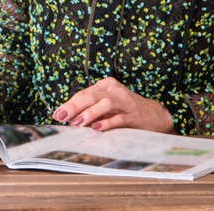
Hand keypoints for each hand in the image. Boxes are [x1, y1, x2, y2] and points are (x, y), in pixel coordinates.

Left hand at [52, 77, 174, 133]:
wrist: (156, 116)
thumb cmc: (126, 111)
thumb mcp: (107, 106)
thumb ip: (91, 109)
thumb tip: (68, 118)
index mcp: (106, 86)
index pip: (83, 93)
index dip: (69, 104)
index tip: (57, 114)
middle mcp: (115, 90)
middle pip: (90, 96)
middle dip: (74, 107)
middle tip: (62, 117)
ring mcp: (125, 101)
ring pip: (104, 103)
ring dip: (89, 114)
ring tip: (77, 123)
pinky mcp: (134, 115)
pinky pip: (118, 118)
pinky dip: (107, 123)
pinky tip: (97, 128)